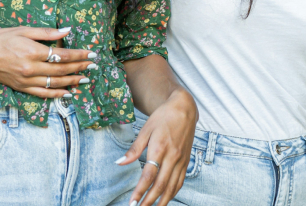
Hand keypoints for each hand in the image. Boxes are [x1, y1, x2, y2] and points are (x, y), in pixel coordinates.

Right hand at [0, 26, 96, 97]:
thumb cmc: (0, 38)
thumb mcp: (23, 30)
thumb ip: (46, 32)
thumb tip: (67, 31)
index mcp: (33, 51)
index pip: (62, 55)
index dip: (79, 54)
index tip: (91, 53)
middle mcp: (31, 68)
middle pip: (61, 69)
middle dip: (80, 67)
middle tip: (93, 65)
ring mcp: (26, 80)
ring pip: (55, 83)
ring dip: (72, 81)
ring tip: (85, 79)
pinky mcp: (22, 88)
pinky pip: (43, 93)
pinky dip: (57, 94)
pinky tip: (68, 93)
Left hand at [117, 88, 196, 205]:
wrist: (184, 109)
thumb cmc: (163, 117)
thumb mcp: (145, 129)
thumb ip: (134, 149)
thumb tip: (119, 162)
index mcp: (159, 148)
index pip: (148, 175)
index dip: (140, 190)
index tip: (132, 202)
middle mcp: (172, 157)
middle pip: (160, 185)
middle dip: (149, 201)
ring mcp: (181, 161)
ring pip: (172, 187)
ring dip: (162, 201)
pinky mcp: (186, 162)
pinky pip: (180, 182)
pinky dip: (172, 193)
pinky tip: (165, 199)